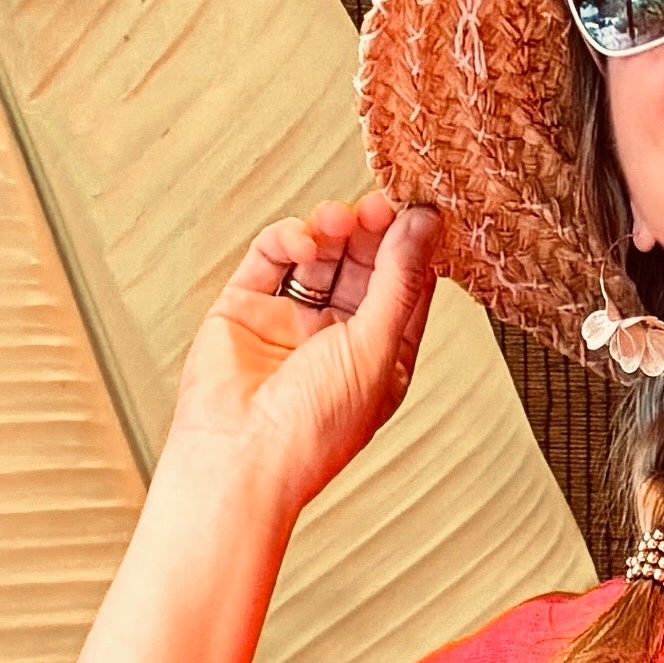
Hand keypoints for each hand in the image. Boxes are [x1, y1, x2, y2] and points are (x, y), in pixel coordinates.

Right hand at [155, 193, 439, 535]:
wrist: (239, 457)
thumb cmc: (313, 430)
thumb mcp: (377, 349)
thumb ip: (400, 280)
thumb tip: (423, 224)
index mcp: (378, 360)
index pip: (405, 290)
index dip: (412, 248)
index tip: (419, 211)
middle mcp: (335, 341)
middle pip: (363, 266)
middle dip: (372, 232)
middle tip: (378, 204)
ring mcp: (290, 323)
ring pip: (320, 256)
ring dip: (333, 230)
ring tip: (339, 219)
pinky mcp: (246, 308)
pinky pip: (272, 257)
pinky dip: (289, 239)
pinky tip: (304, 242)